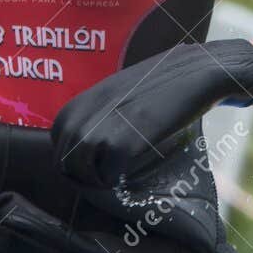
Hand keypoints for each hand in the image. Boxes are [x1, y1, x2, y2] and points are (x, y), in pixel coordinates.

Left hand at [51, 39, 252, 187]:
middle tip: (107, 177)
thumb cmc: (160, 84)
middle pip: (64, 160)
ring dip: (96, 180)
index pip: (57, 142)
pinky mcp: (124, 141)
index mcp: (79, 103)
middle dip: (82, 176)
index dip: (73, 160)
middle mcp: (84, 114)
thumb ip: (96, 113)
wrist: (195, 72)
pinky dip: (115, 180)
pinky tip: (128, 172)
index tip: (95, 166)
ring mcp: (102, 128)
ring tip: (116, 176)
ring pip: (79, 170)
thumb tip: (85, 143)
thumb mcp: (116, 91)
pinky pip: (106, 174)